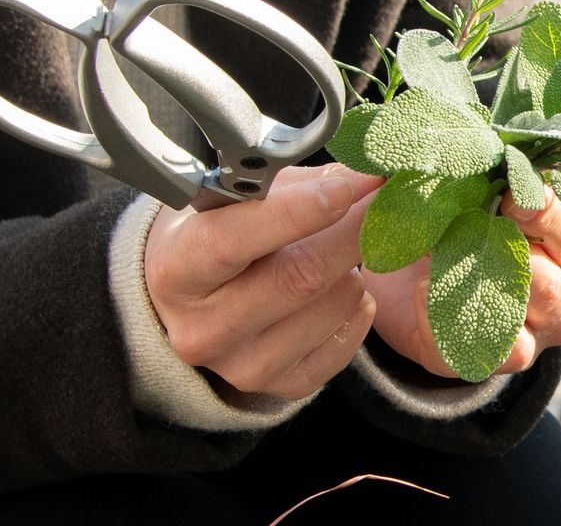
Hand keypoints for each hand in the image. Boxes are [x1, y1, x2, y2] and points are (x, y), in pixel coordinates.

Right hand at [145, 164, 383, 399]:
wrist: (194, 299)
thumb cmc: (219, 230)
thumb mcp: (236, 198)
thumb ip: (294, 185)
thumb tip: (361, 174)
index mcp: (178, 269)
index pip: (233, 242)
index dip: (297, 211)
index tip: (347, 185)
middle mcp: (203, 327)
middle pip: (299, 277)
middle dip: (351, 232)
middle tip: (381, 202)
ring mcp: (240, 365)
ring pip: (332, 308)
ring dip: (355, 270)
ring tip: (345, 251)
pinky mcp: (278, 385)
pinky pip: (343, 346)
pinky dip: (357, 311)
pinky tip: (345, 289)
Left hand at [364, 187, 560, 378]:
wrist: (410, 273)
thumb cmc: (464, 217)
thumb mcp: (483, 188)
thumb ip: (494, 171)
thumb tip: (480, 145)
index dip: (548, 218)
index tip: (509, 195)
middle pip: (552, 291)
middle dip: (507, 254)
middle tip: (474, 225)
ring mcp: (532, 340)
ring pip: (517, 324)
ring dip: (474, 286)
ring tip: (442, 254)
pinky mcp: (486, 363)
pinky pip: (473, 350)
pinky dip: (444, 318)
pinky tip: (424, 289)